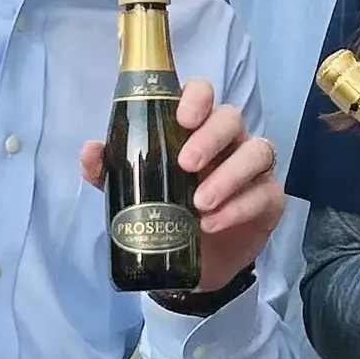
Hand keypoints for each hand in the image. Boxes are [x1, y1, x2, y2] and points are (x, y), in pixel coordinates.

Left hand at [77, 83, 282, 292]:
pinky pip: (264, 193)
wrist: (192, 265)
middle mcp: (228, 141)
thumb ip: (111, 170)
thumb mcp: (131, 191)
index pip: (203, 93)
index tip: (182, 118)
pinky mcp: (268, 198)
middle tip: (186, 165)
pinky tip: (212, 223)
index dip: (197, 98)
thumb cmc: (165, 210)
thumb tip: (91, 151)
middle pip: (232, 118)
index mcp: (195, 128)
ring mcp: (252, 168)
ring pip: (256, 151)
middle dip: (210, 138)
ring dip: (229, 175)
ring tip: (199, 203)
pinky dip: (238, 207)